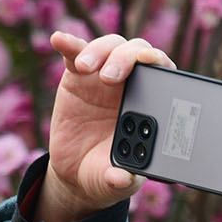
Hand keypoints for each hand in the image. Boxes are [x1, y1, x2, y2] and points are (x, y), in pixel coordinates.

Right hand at [38, 31, 175, 221]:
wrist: (77, 173)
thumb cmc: (106, 172)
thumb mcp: (115, 181)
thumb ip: (121, 179)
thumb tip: (123, 179)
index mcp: (150, 104)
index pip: (162, 72)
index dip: (159, 61)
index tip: (149, 62)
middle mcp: (131, 83)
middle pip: (135, 52)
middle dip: (125, 58)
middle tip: (109, 77)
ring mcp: (103, 76)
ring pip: (109, 47)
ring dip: (99, 51)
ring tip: (84, 67)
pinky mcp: (77, 76)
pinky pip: (75, 53)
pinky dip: (68, 44)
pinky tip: (59, 40)